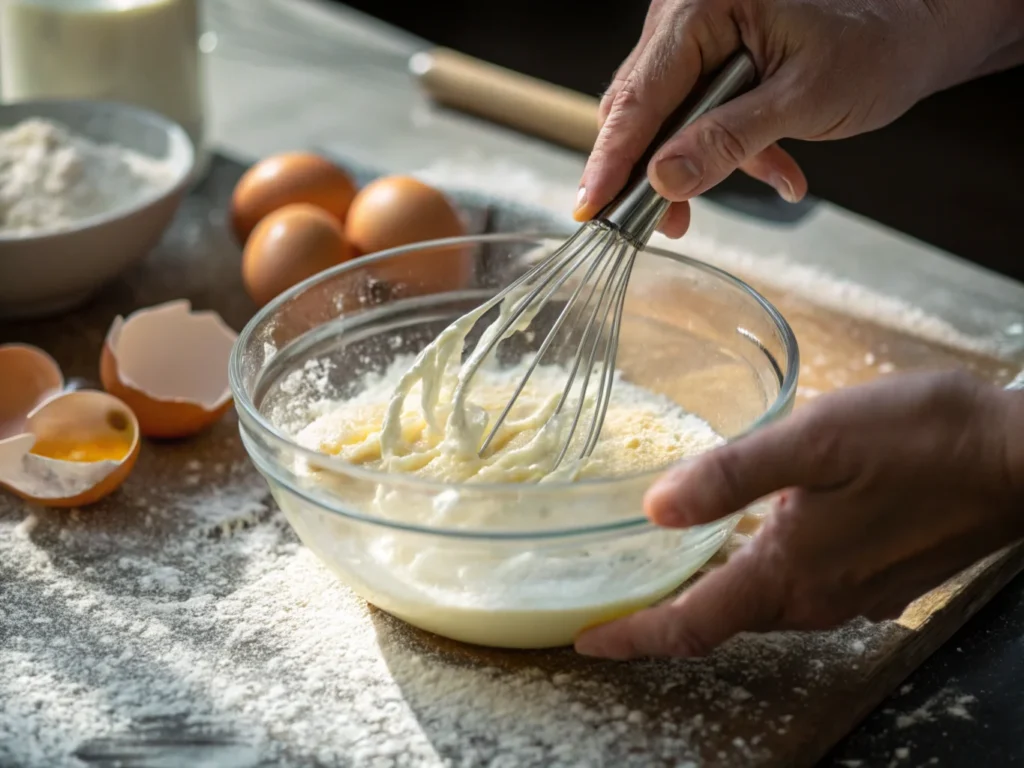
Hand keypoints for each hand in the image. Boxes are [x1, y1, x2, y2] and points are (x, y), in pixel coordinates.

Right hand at [575, 0, 1018, 236]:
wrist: (910, 33)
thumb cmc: (872, 46)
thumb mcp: (802, 100)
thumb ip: (728, 140)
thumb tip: (663, 178)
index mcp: (703, 7)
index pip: (641, 95)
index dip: (612, 159)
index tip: (591, 208)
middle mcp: (688, 16)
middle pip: (640, 108)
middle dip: (652, 172)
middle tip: (658, 224)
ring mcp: (697, 37)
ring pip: (665, 119)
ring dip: (695, 167)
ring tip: (728, 200)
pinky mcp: (711, 61)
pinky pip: (694, 116)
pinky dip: (723, 152)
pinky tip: (774, 171)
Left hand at [575, 371, 1023, 659]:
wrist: (1020, 456)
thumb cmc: (922, 441)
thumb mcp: (813, 441)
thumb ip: (731, 477)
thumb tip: (655, 508)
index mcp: (790, 574)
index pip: (691, 626)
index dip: (633, 637)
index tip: (587, 642)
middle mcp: (816, 599)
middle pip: (718, 622)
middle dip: (660, 616)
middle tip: (609, 599)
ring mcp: (849, 592)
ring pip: (757, 604)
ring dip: (705, 594)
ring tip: (661, 569)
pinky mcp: (874, 575)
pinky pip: (794, 587)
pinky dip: (750, 574)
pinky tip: (739, 540)